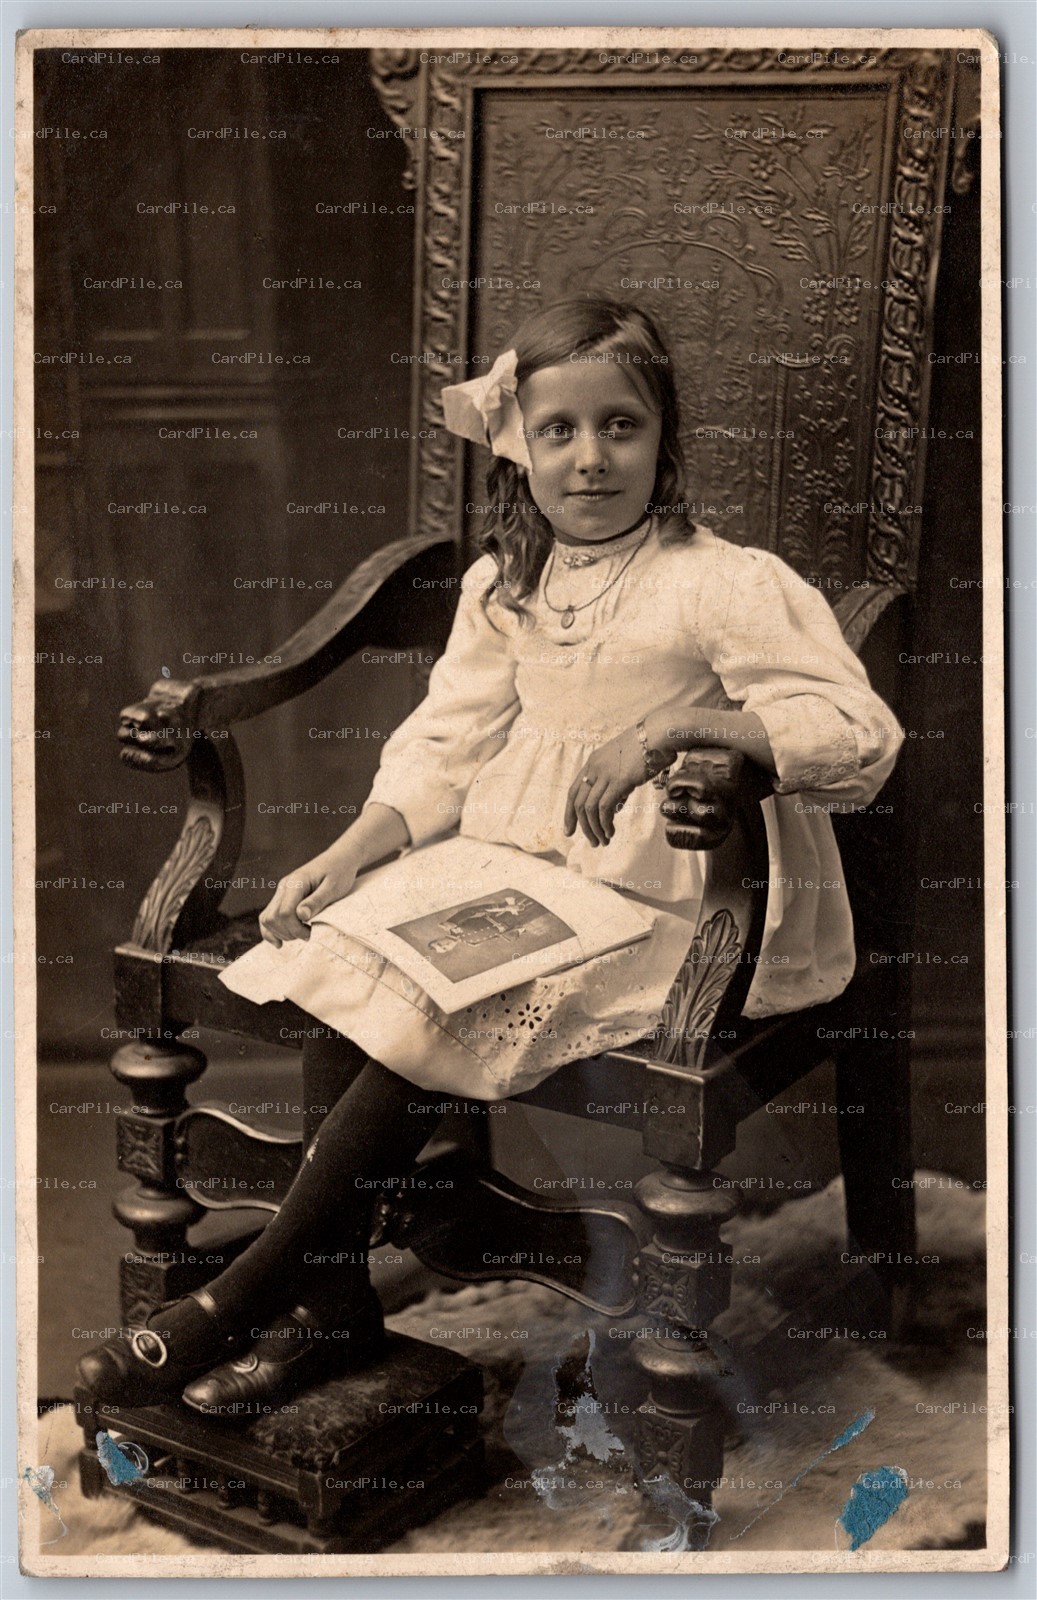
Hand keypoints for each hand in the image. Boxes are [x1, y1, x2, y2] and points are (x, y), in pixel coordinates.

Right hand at [258, 848, 360, 946]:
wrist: (340, 859)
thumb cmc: (340, 872)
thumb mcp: (333, 887)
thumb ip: (316, 901)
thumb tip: (301, 916)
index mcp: (296, 882)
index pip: (285, 913)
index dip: (296, 929)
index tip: (312, 933)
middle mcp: (284, 886)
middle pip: (273, 918)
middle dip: (289, 932)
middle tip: (309, 934)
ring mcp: (281, 892)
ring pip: (267, 918)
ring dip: (282, 932)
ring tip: (301, 934)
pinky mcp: (283, 897)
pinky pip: (268, 916)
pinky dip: (272, 931)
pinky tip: (280, 942)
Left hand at [563, 727, 650, 847]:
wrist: (658, 734)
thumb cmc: (646, 750)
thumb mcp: (624, 767)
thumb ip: (616, 787)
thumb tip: (614, 809)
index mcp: (593, 763)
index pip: (573, 792)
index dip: (569, 813)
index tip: (569, 830)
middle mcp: (594, 768)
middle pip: (578, 803)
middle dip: (582, 826)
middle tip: (591, 842)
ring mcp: (605, 774)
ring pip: (589, 809)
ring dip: (594, 829)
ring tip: (603, 841)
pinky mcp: (619, 780)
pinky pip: (605, 808)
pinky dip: (605, 823)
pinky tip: (611, 832)